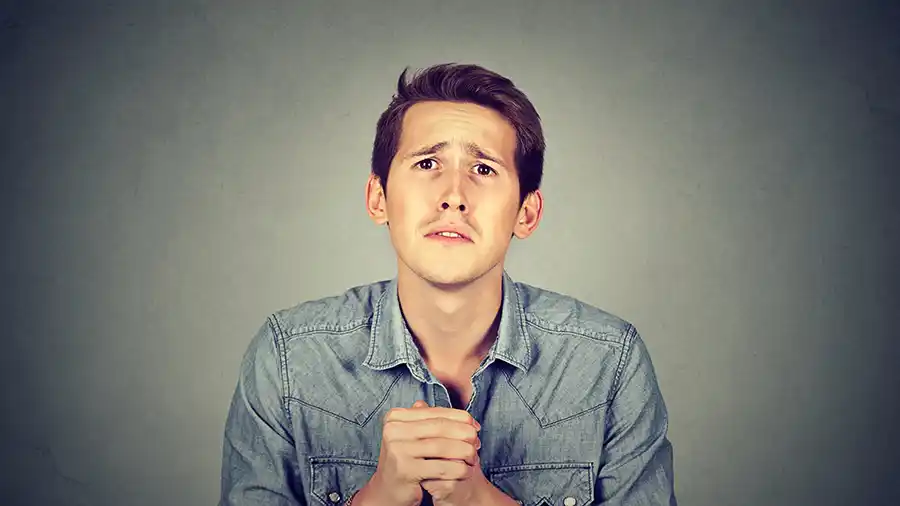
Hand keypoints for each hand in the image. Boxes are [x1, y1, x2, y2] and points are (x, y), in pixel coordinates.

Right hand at [354, 400, 480, 505]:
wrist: (388, 491)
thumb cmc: (407, 461)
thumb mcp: (417, 438)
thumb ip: (436, 424)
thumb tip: (468, 419)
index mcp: (396, 417)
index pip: (435, 412)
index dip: (460, 418)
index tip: (476, 426)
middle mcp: (393, 430)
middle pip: (440, 427)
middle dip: (464, 434)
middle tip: (477, 442)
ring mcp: (397, 450)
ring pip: (442, 447)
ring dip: (464, 451)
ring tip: (474, 456)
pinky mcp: (405, 470)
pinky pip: (440, 467)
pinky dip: (457, 468)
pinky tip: (466, 471)